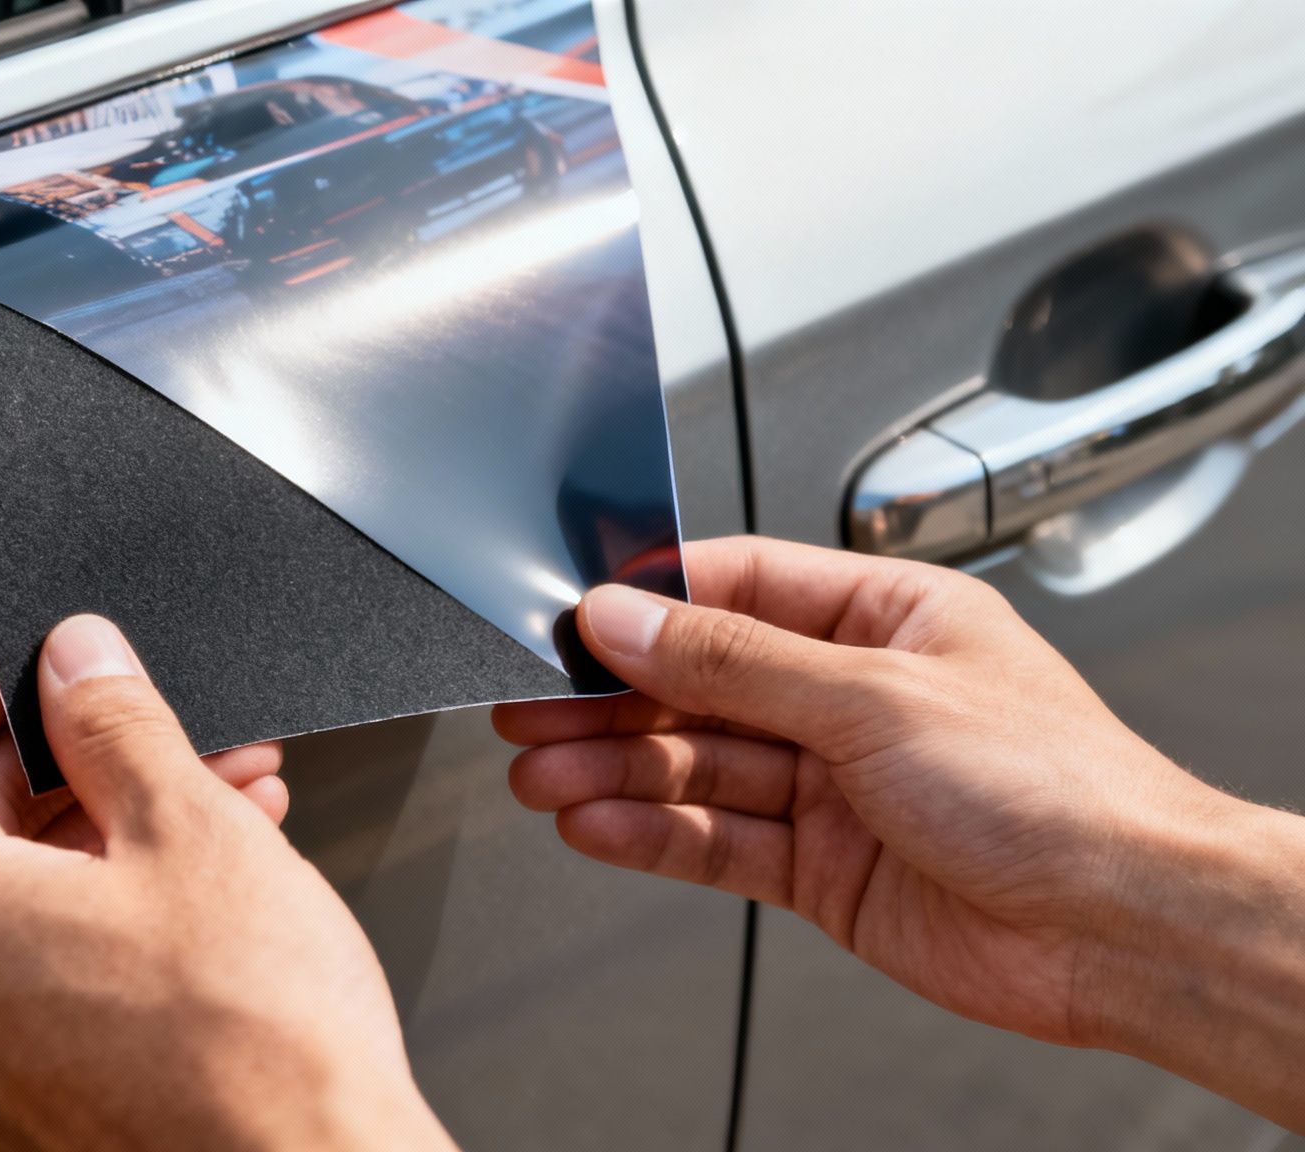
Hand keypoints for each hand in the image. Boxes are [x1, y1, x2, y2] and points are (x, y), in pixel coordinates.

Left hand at [0, 618, 452, 1151]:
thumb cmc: (258, 1043)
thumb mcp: (191, 827)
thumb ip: (114, 721)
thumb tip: (75, 660)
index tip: (25, 653)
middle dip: (69, 757)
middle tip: (150, 721)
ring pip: (12, 896)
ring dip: (105, 827)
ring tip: (217, 795)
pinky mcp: (21, 1096)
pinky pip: (37, 966)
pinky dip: (103, 906)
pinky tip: (202, 880)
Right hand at [494, 537, 1304, 1128]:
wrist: (1124, 927)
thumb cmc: (1060, 791)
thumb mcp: (875, 697)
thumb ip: (736, 662)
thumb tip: (631, 619)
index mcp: (886, 617)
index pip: (737, 589)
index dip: (648, 606)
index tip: (570, 622)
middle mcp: (854, 696)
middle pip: (702, 684)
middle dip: (613, 700)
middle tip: (529, 709)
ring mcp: (835, 784)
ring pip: (698, 766)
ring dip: (616, 770)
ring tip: (540, 774)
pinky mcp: (821, 867)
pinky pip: (715, 840)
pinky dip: (651, 835)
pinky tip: (596, 825)